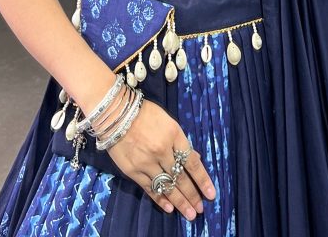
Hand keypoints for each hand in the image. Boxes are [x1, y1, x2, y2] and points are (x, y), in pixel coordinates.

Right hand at [106, 98, 215, 221]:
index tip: (211, 194)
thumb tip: (194, 159)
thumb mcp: (169, 122)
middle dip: (192, 195)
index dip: (202, 180)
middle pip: (181, 177)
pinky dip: (160, 199)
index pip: (192, 162)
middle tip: (200, 209)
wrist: (116, 113)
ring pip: (167, 186)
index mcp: (174, 135)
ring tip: (190, 214)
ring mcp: (147, 162)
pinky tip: (169, 208)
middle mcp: (162, 150)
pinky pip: (150, 188)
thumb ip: (180, 142)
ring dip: (179, 202)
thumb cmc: (145, 114)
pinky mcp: (133, 170)